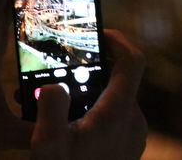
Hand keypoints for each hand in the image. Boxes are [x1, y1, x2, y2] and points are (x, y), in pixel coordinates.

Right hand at [31, 29, 147, 159]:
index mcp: (119, 112)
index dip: (118, 40)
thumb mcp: (48, 148)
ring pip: (115, 96)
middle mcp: (133, 119)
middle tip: (67, 69)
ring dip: (92, 90)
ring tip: (63, 99)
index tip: (99, 33)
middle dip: (94, 68)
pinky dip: (97, 107)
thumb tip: (55, 85)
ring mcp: (133, 133)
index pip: (133, 61)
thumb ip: (50, 110)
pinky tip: (73, 120)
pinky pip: (115, 114)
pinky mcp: (128, 143)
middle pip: (120, 77)